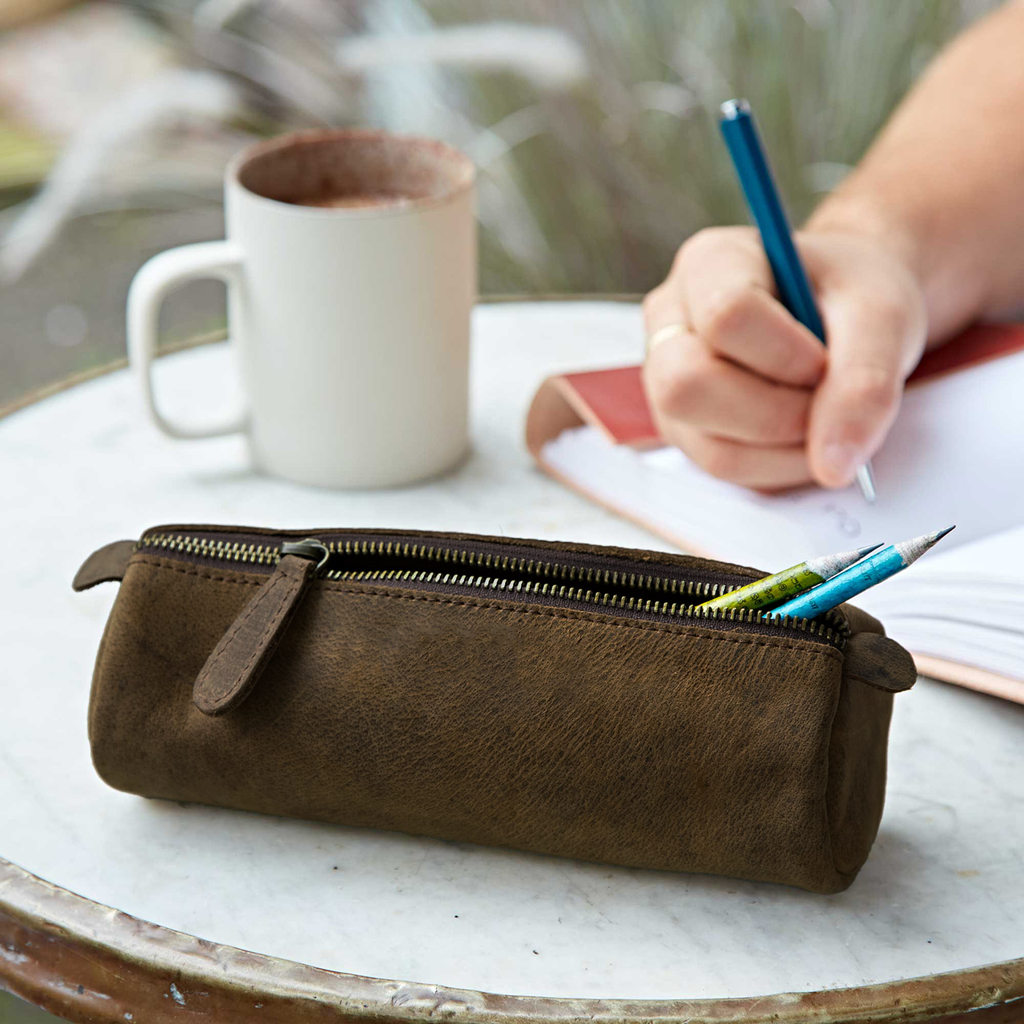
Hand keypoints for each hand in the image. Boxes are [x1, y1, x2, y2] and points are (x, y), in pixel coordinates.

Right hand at [642, 226, 927, 489]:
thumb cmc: (850, 298)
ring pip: (707, 442)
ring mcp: (666, 382)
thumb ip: (866, 381)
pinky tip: (807, 437)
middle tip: (825, 401)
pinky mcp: (684, 428)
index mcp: (709, 263)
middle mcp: (670, 322)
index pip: (725, 314)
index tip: (827, 361)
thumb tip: (833, 467)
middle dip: (775, 414)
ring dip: (786, 450)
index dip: (785, 354)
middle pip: (687, 386)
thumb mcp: (880, 314)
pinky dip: (780, 466)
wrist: (842, 315)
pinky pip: (724, 467)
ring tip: (825, 419)